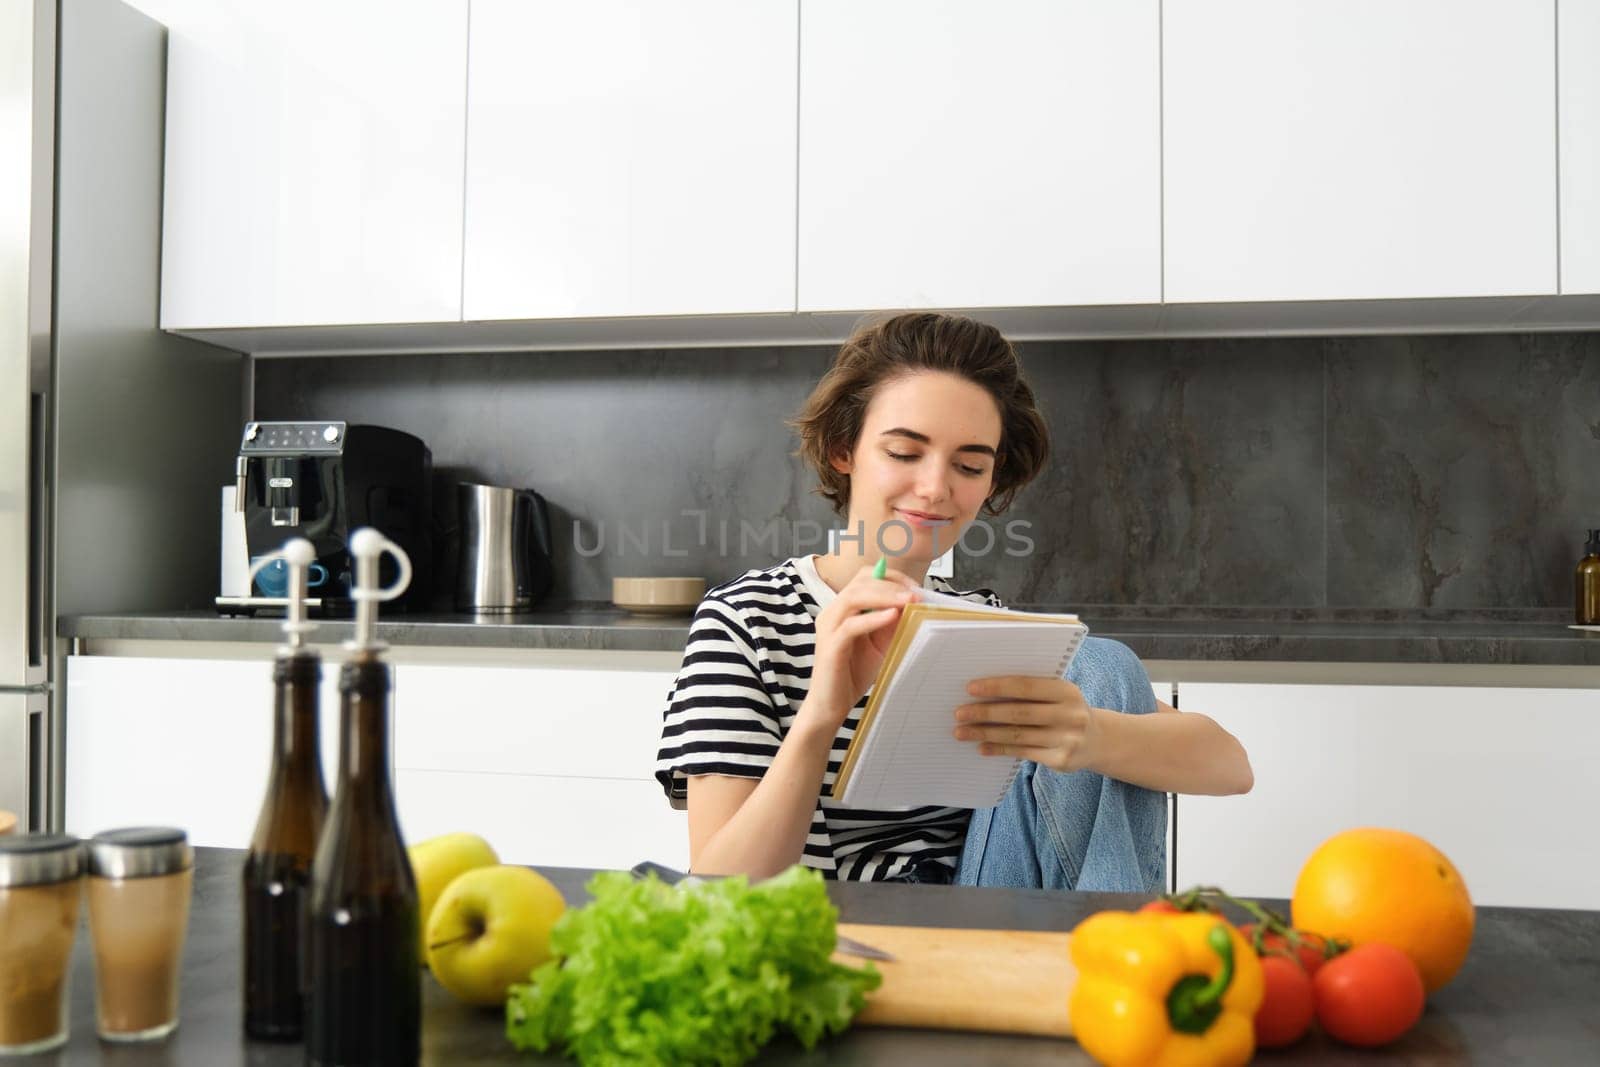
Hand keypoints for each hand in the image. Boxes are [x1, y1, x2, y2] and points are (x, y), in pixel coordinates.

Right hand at [799, 565, 920, 733]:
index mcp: (843, 608)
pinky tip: (893, 616)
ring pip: (854, 597)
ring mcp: (828, 627)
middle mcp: (832, 612)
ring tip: (908, 601)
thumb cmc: (853, 674)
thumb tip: (914, 603)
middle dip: (892, 585)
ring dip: (884, 596)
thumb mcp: (881, 644)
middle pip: (861, 582)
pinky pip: (851, 625)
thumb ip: (893, 623)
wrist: (831, 705)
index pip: (865, 577)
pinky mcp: (830, 645)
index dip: (892, 577)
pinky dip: (873, 618)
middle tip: (917, 594)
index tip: (916, 588)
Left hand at [952, 676, 1101, 772]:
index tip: (970, 688)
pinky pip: (1022, 752)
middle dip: (985, 713)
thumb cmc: (1065, 710)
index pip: (1026, 686)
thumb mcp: (1057, 695)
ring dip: (986, 733)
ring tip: (962, 732)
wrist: (1097, 741)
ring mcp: (1067, 739)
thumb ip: (1030, 692)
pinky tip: (982, 747)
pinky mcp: (1060, 760)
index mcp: (1067, 691)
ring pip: (1018, 735)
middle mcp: (1070, 715)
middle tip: (959, 713)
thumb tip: (983, 692)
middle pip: (1019, 713)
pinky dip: (999, 749)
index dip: (997, 687)